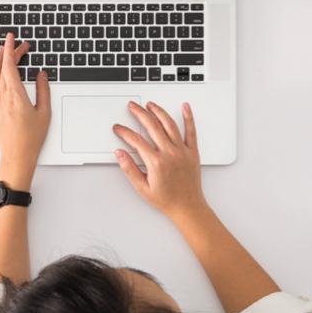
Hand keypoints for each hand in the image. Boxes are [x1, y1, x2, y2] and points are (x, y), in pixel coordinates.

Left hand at [0, 34, 50, 189]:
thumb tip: (41, 75)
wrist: (17, 155)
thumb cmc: (32, 137)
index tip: (13, 40)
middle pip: (1, 68)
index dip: (11, 50)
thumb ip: (43, 90)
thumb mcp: (45, 112)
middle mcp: (2, 97)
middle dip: (8, 53)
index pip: (10, 65)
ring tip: (2, 52)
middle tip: (16, 45)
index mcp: (16, 95)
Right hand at [113, 101, 205, 220]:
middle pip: (152, 126)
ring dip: (159, 112)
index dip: (125, 132)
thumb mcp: (142, 188)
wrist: (188, 207)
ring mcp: (182, 151)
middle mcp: (170, 153)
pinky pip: (191, 131)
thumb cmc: (167, 200)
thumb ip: (129, 169)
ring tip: (150, 104)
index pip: (136, 141)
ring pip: (169, 124)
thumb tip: (120, 153)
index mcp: (156, 162)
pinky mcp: (192, 151)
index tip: (119, 128)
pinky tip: (185, 107)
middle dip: (140, 113)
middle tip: (132, 106)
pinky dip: (188, 117)